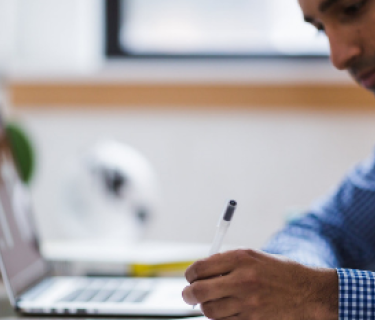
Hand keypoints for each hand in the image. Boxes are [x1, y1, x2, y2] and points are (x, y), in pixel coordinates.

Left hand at [182, 249, 337, 319]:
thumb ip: (226, 262)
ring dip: (205, 307)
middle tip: (189, 295)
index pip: (200, 267)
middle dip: (189, 294)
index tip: (190, 278)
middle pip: (199, 291)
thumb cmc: (280, 272)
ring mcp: (248, 303)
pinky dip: (220, 318)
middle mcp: (242, 279)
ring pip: (209, 310)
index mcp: (241, 258)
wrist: (309, 293)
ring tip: (210, 302)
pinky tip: (227, 310)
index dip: (190, 274)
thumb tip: (200, 272)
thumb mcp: (254, 257)